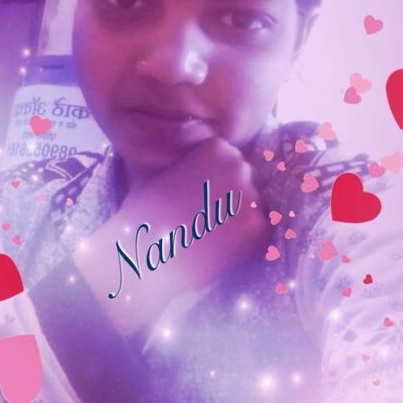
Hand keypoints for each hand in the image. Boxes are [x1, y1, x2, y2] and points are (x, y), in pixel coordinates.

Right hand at [73, 137, 267, 338]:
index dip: (213, 178)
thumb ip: (188, 159)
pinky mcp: (257, 228)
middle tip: (204, 216)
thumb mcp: (160, 169)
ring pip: (252, 204)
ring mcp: (251, 197)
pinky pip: (259, 230)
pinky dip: (243, 239)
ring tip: (208, 232)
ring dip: (236, 217)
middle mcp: (238, 166)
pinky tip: (217, 246)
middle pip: (243, 179)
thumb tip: (197, 155)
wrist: (144, 255)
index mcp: (216, 147)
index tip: (197, 195)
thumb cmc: (144, 212)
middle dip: (229, 195)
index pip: (228, 158)